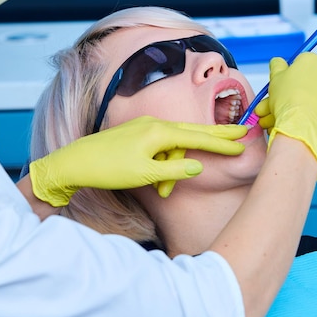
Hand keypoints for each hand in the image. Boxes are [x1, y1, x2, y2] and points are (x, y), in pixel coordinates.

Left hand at [30, 116, 246, 205]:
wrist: (74, 162)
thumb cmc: (109, 169)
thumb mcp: (146, 174)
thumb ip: (175, 169)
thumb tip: (198, 165)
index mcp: (159, 131)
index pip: (198, 137)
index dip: (221, 143)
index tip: (242, 144)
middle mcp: (155, 124)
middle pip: (193, 131)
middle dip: (217, 136)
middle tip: (242, 132)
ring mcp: (145, 128)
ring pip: (173, 146)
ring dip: (174, 169)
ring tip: (163, 192)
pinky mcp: (137, 135)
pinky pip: (160, 148)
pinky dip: (163, 164)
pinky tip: (157, 182)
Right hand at [254, 53, 316, 178]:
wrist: (302, 125)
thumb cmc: (289, 98)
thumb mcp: (275, 77)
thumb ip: (276, 66)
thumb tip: (278, 62)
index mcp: (313, 61)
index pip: (298, 63)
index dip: (285, 76)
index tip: (278, 85)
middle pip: (303, 84)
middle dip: (284, 96)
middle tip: (270, 105)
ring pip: (308, 100)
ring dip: (292, 108)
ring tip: (273, 120)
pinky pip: (316, 113)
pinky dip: (305, 117)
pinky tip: (290, 125)